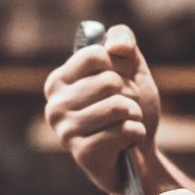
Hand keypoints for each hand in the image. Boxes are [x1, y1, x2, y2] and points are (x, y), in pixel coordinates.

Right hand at [43, 24, 161, 194]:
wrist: (140, 154)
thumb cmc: (130, 108)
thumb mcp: (131, 68)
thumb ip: (122, 40)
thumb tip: (116, 46)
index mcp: (59, 81)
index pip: (95, 54)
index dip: (119, 66)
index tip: (118, 82)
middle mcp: (54, 105)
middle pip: (109, 81)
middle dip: (130, 95)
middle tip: (124, 110)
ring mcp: (65, 131)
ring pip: (118, 107)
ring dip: (134, 115)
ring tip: (125, 124)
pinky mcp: (83, 154)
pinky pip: (125, 130)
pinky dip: (136, 133)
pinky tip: (126, 143)